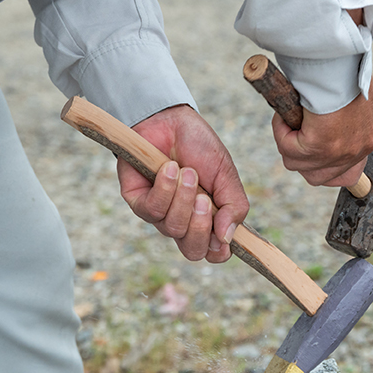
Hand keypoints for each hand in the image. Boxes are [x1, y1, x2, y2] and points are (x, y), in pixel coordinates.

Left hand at [117, 105, 248, 262]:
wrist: (170, 119)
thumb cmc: (199, 146)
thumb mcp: (226, 174)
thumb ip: (234, 206)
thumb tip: (228, 238)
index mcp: (206, 219)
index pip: (212, 253)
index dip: (218, 251)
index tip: (223, 235)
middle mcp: (182, 221)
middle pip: (192, 250)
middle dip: (200, 227)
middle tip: (204, 199)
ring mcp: (159, 214)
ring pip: (173, 228)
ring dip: (182, 198)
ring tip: (187, 171)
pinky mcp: (137, 201)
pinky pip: (152, 211)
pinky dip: (164, 189)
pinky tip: (168, 168)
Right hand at [272, 79, 372, 186]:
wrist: (341, 64)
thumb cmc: (344, 75)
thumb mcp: (349, 103)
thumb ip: (341, 122)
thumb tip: (319, 126)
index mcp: (364, 144)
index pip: (345, 176)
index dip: (324, 167)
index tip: (314, 153)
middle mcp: (354, 154)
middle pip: (316, 177)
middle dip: (301, 158)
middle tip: (296, 132)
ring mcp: (337, 153)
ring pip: (295, 164)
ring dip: (287, 141)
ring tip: (291, 118)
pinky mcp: (318, 146)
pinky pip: (287, 148)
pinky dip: (280, 130)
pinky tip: (285, 114)